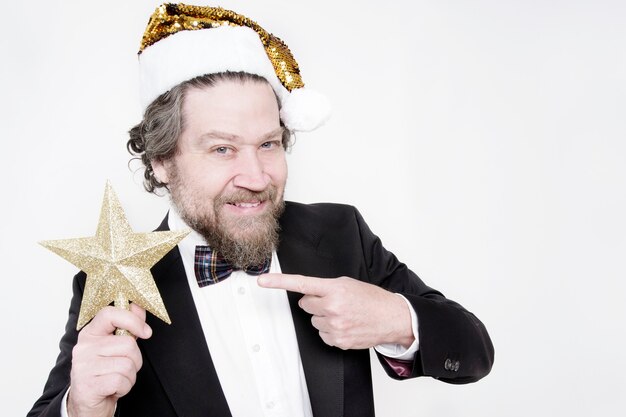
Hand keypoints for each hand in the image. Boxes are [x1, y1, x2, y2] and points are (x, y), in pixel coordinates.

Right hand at [67, 303, 151, 416]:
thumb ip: (127, 326)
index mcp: (90, 333)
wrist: (87, 403)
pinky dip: (124, 388)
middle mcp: (84, 347)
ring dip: (130, 375)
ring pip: (127, 364)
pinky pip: (122, 381)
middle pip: (128, 344)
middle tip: (123, 367)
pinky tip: (112, 389)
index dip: (132, 319)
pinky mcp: (88, 385)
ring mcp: (84, 366)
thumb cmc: (104, 372)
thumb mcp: (116, 346)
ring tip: (116, 378)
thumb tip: (138, 306)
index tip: (146, 332)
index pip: (109, 314)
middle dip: (135, 359)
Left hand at [258, 274, 413, 349]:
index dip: (278, 282)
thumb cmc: (371, 299)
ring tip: (344, 315)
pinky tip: (345, 326)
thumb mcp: (348, 284)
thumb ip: (326, 287)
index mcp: (334, 288)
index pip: (301, 284)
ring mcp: (335, 326)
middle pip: (305, 304)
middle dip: (315, 303)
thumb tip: (307, 295)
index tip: (262, 281)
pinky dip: (331, 331)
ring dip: (324, 317)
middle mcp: (332, 307)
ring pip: (313, 321)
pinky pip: (322, 335)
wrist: (392, 318)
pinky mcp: (338, 340)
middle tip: (334, 302)